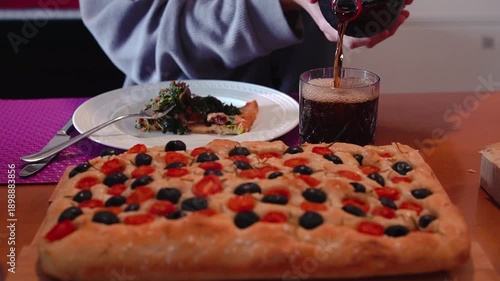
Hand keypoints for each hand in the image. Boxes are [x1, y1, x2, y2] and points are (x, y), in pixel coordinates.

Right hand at [296, 0, 412, 47]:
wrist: (310, 1)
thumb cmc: (314, 3)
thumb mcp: (314, 1)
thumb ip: (315, 0)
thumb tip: (313, 0)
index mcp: (333, 30)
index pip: (353, 41)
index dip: (369, 39)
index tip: (384, 31)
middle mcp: (343, 33)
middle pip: (368, 40)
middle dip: (387, 31)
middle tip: (400, 18)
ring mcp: (350, 30)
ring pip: (373, 35)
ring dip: (391, 26)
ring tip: (403, 14)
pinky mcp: (356, 26)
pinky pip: (373, 28)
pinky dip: (386, 22)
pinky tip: (396, 13)